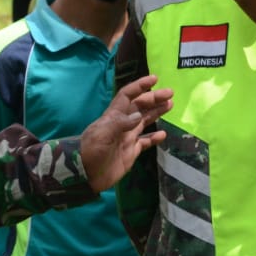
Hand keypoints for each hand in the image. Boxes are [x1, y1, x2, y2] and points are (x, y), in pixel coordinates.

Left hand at [80, 75, 172, 191]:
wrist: (86, 176)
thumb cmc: (91, 153)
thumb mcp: (102, 136)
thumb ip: (119, 124)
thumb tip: (139, 115)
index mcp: (113, 117)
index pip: (127, 96)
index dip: (139, 86)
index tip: (154, 79)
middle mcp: (121, 124)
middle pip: (139, 107)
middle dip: (153, 98)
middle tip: (170, 93)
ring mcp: (127, 138)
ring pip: (144, 121)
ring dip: (156, 112)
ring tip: (169, 105)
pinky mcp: (131, 152)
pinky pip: (145, 141)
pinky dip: (154, 137)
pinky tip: (164, 134)